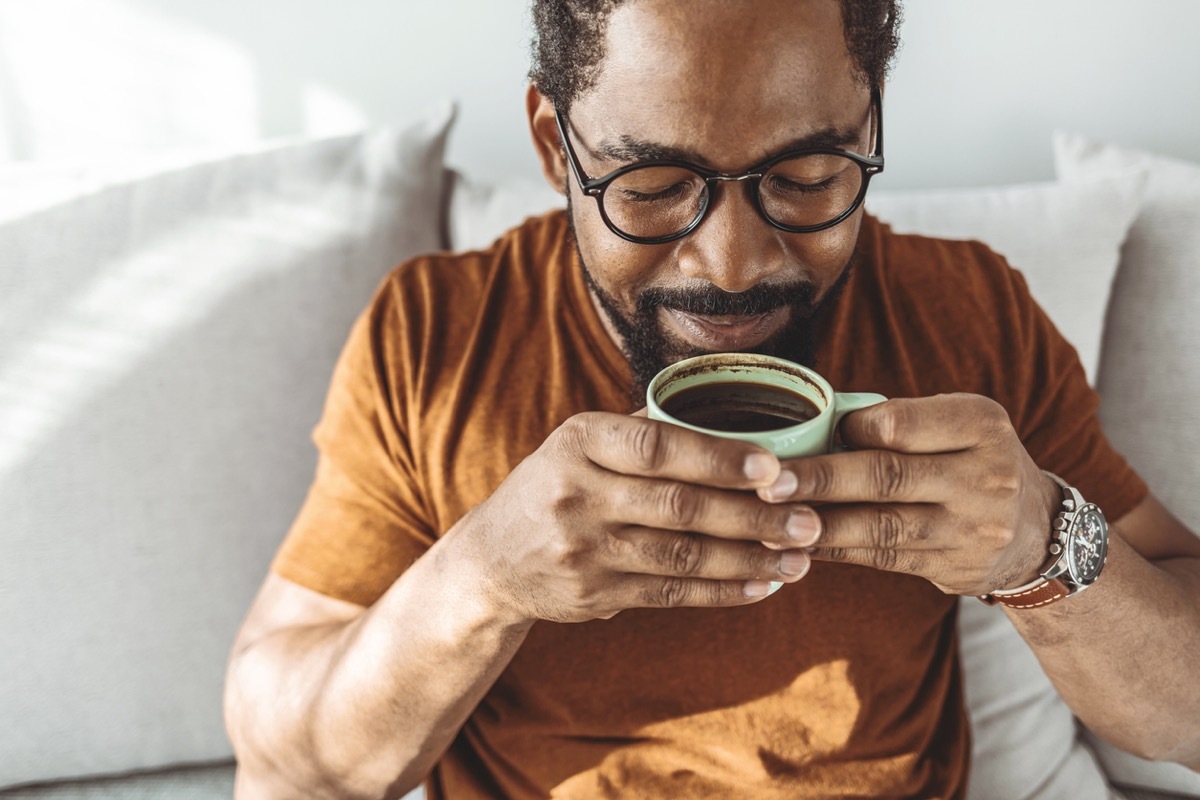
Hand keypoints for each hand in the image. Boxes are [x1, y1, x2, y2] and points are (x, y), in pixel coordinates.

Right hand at [453, 412, 819, 623]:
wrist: (491, 560)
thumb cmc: (557, 486)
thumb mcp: (580, 444)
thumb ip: (644, 435)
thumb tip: (743, 424)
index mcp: (579, 441)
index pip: (656, 446)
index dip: (718, 458)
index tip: (775, 467)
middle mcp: (576, 494)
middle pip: (678, 506)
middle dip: (752, 516)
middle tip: (810, 520)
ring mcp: (583, 549)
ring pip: (681, 555)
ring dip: (749, 559)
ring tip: (801, 557)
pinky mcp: (593, 595)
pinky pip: (670, 593)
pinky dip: (722, 591)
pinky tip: (763, 584)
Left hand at [755, 394, 1058, 595]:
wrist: (1037, 533)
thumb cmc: (972, 461)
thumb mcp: (958, 426)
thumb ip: (900, 423)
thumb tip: (813, 425)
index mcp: (980, 425)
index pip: (901, 425)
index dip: (850, 430)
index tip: (812, 434)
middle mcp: (983, 476)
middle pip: (886, 476)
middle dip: (820, 480)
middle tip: (768, 482)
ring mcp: (971, 528)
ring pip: (880, 526)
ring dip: (819, 524)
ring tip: (770, 520)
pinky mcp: (952, 567)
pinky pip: (882, 558)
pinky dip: (836, 550)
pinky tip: (800, 544)